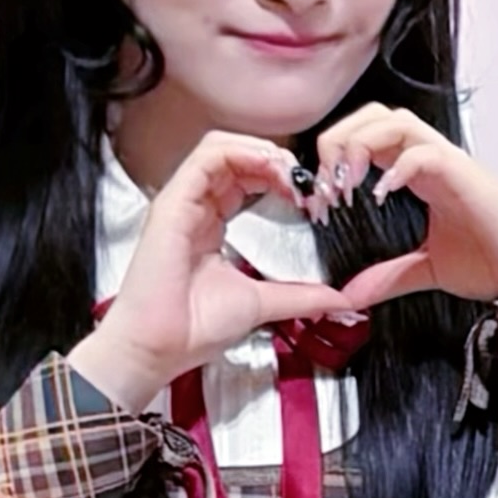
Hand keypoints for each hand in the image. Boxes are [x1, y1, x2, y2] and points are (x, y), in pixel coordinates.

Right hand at [69, 131, 365, 411]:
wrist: (159, 348)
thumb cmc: (192, 329)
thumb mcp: (262, 303)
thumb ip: (301, 295)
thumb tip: (339, 297)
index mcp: (211, 226)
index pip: (244, 180)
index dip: (278, 178)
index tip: (308, 196)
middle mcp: (194, 209)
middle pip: (235, 158)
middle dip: (274, 160)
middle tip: (304, 181)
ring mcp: (182, 204)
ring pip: (220, 149)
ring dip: (260, 152)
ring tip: (288, 172)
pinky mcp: (172, 204)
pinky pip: (206, 159)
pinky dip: (240, 154)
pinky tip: (268, 168)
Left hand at [312, 105, 497, 302]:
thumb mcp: (429, 270)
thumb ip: (388, 277)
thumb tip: (351, 295)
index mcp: (420, 174)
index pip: (367, 136)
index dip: (334, 158)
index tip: (321, 200)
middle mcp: (432, 161)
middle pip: (374, 115)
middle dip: (339, 141)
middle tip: (328, 185)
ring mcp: (450, 164)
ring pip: (395, 120)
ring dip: (361, 144)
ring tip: (348, 183)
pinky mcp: (466, 177)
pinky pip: (426, 151)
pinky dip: (398, 167)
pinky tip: (384, 194)